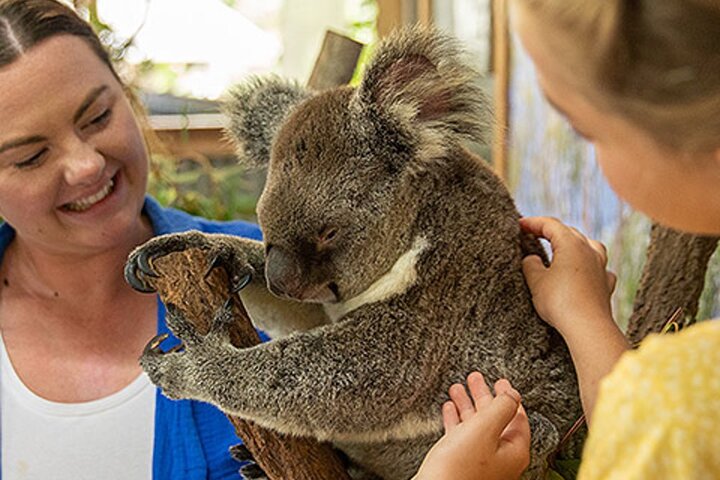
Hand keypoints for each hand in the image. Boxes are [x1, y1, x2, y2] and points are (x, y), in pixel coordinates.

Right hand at [414, 372, 529, 479]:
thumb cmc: (461, 466)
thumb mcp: (485, 428)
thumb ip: (502, 407)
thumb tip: (513, 394)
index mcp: (513, 451)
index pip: (517, 417)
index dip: (508, 396)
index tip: (500, 381)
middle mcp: (500, 458)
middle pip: (495, 419)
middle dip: (483, 396)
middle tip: (475, 378)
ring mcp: (481, 463)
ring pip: (476, 426)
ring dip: (467, 405)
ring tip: (456, 387)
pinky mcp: (462, 465)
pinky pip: (462, 437)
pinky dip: (456, 420)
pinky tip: (449, 408)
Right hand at [519, 216, 616, 336]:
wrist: (587, 327)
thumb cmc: (560, 301)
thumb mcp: (536, 281)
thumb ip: (530, 265)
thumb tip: (532, 258)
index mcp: (571, 244)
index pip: (550, 225)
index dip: (533, 222)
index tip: (519, 225)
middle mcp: (589, 251)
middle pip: (570, 232)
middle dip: (551, 231)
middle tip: (534, 233)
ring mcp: (601, 267)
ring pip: (590, 246)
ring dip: (575, 244)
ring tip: (564, 248)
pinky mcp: (605, 285)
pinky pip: (600, 268)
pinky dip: (590, 266)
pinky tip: (585, 272)